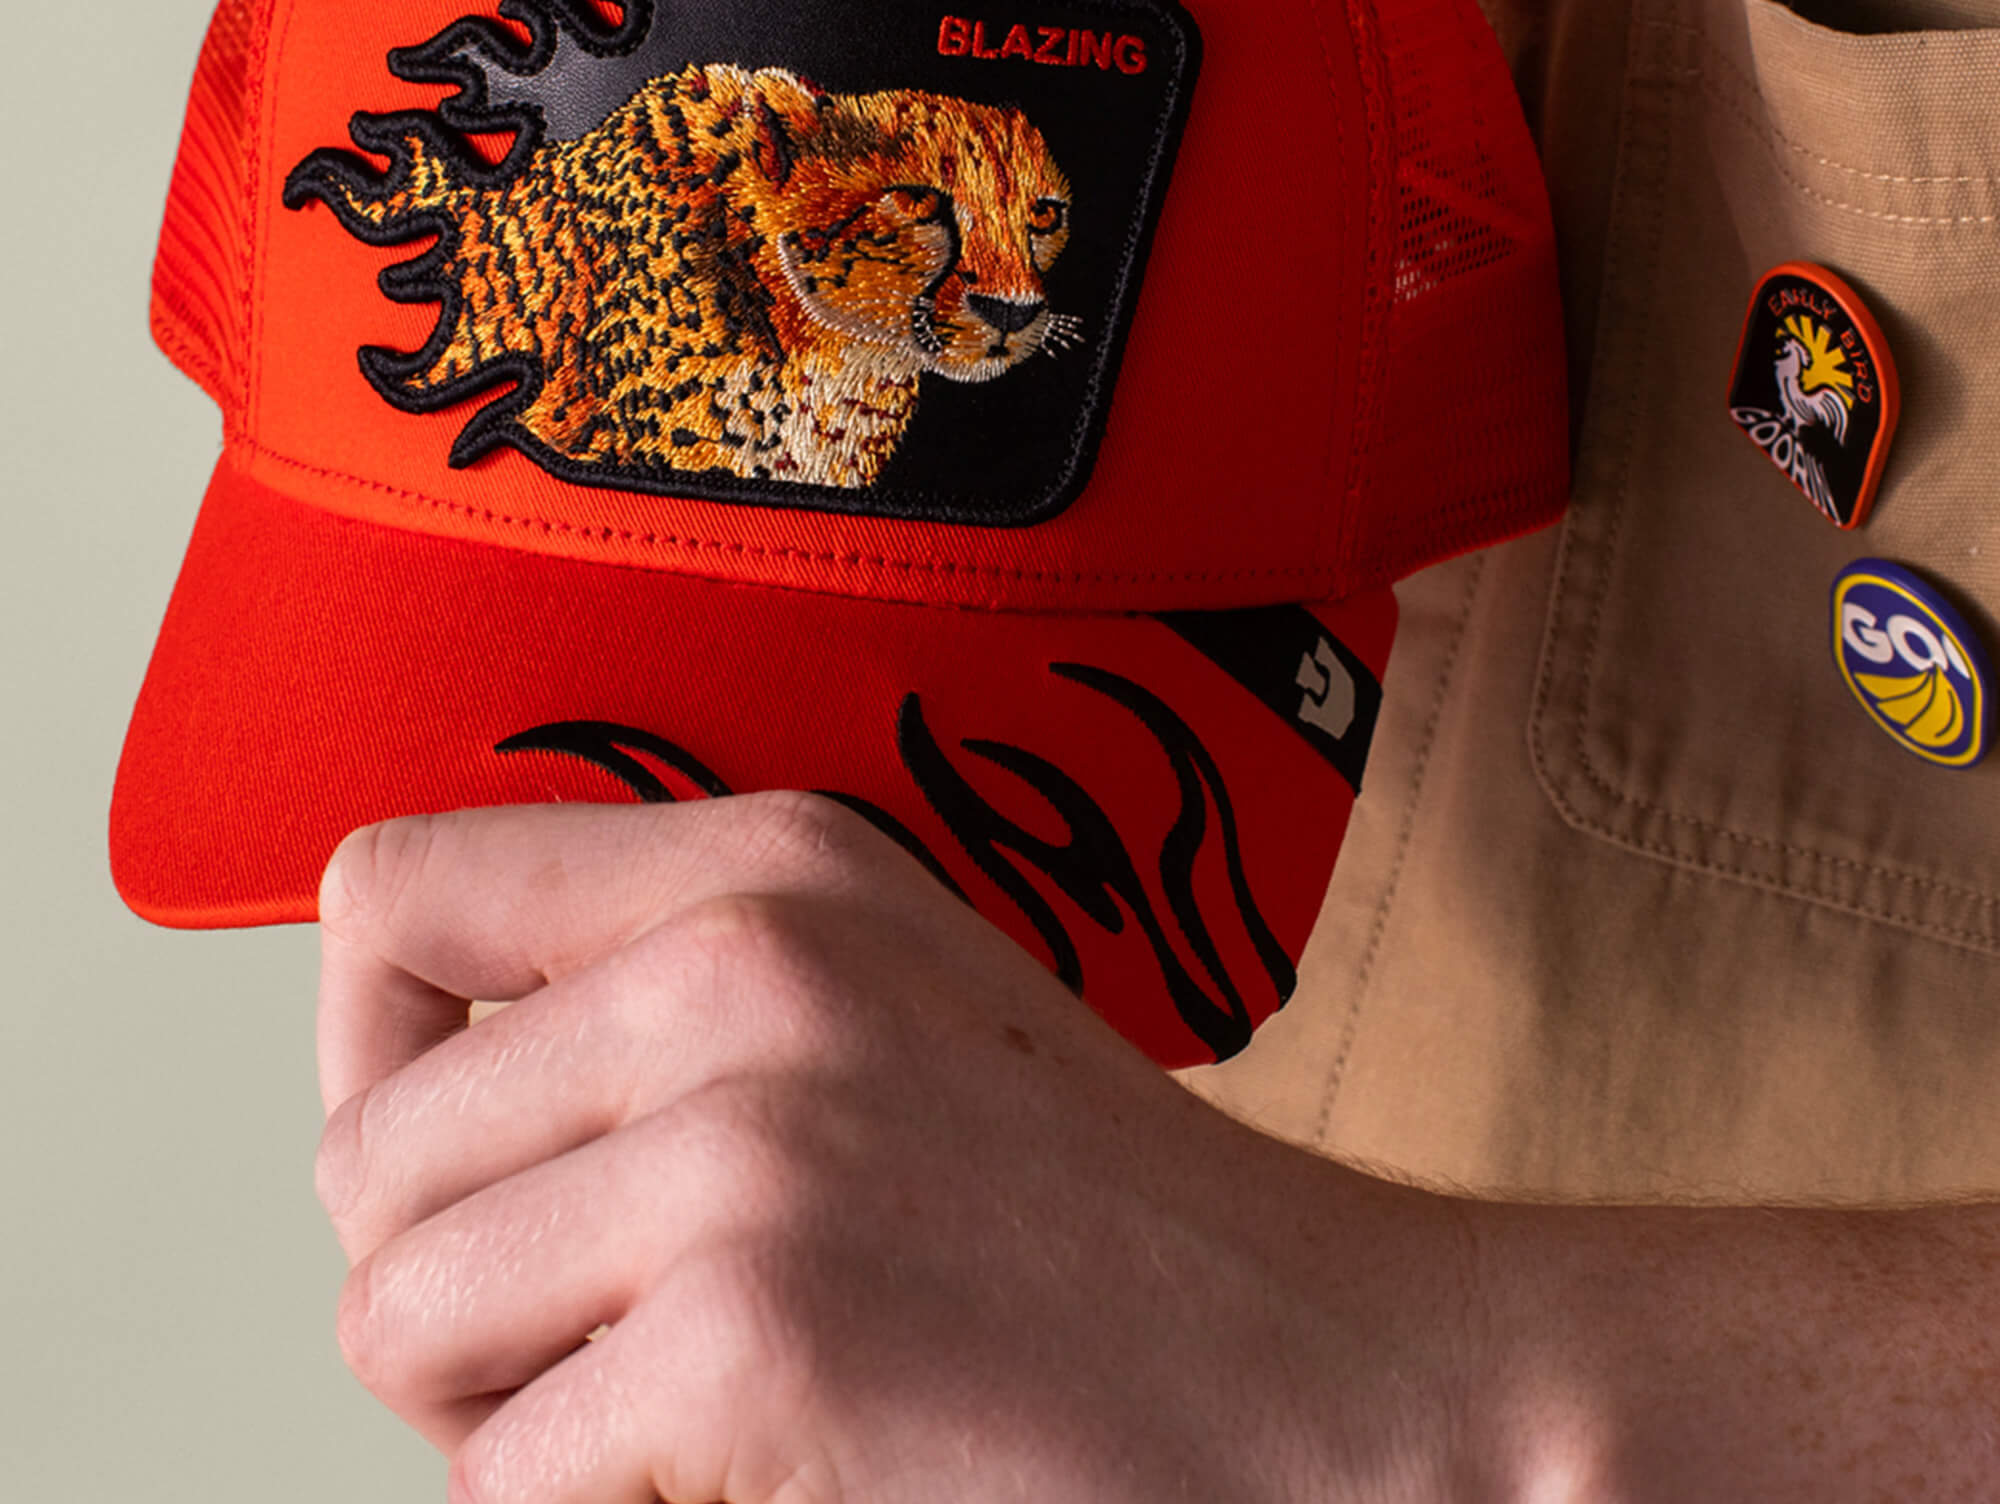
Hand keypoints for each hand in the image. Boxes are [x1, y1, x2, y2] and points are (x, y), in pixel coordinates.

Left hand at [314, 794, 1482, 1501]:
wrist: (1342, 1376)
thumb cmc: (1105, 1220)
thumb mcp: (884, 1003)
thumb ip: (667, 994)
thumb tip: (409, 1087)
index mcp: (766, 864)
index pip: (388, 891)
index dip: (369, 1046)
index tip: (456, 1150)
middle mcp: (740, 967)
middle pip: (366, 1154)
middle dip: (453, 1283)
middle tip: (607, 1335)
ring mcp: (746, 1147)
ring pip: (397, 1323)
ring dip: (502, 1407)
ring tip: (674, 1398)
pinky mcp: (752, 1340)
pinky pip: (500, 1482)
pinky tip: (755, 1461)